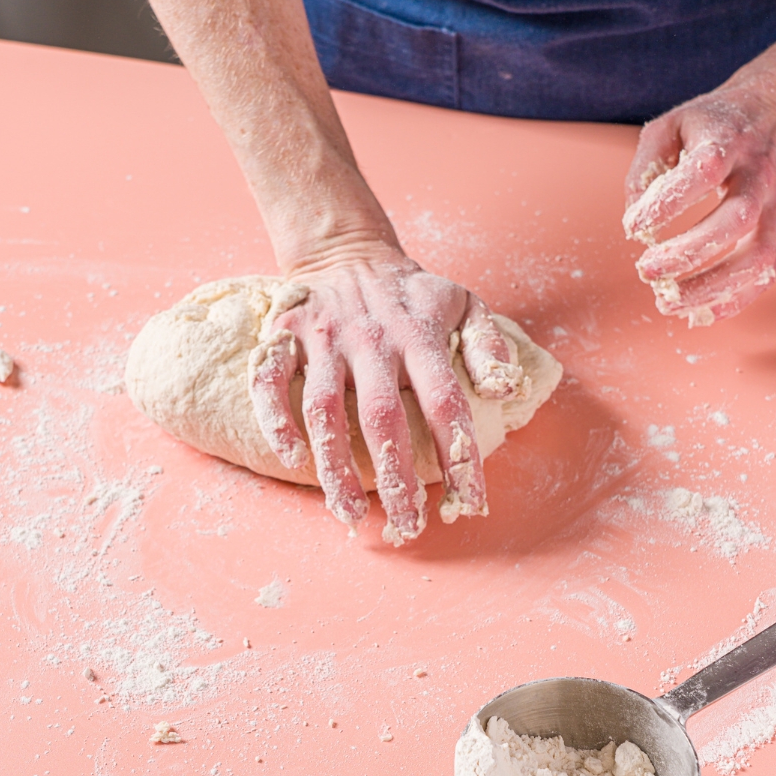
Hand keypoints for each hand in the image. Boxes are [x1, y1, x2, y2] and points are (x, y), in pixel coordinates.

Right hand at [247, 244, 522, 542]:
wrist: (347, 251)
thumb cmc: (412, 294)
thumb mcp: (464, 304)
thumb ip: (487, 346)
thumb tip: (505, 392)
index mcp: (419, 336)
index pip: (445, 402)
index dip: (459, 455)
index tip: (470, 501)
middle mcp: (371, 341)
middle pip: (382, 417)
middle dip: (395, 477)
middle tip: (406, 524)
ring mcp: (324, 340)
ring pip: (324, 409)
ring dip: (334, 466)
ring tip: (348, 513)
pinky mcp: (285, 337)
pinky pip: (270, 381)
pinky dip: (274, 419)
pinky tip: (290, 460)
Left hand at [622, 77, 775, 326]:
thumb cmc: (711, 124)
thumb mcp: (670, 126)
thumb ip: (644, 168)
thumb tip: (634, 223)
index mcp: (729, 141)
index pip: (704, 171)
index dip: (668, 203)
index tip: (633, 226)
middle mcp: (760, 174)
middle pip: (737, 219)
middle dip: (689, 253)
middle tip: (645, 270)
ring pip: (757, 255)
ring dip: (712, 287)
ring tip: (667, 303)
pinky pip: (766, 273)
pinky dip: (735, 300)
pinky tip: (699, 314)